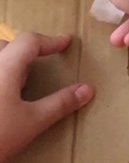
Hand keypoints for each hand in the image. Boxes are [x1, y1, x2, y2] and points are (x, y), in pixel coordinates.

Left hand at [0, 33, 92, 162]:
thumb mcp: (32, 122)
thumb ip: (60, 103)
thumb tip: (87, 89)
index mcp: (4, 67)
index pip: (29, 41)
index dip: (50, 41)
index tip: (65, 43)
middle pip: (4, 46)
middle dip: (22, 51)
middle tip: (36, 66)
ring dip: (5, 65)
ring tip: (15, 83)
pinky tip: (2, 101)